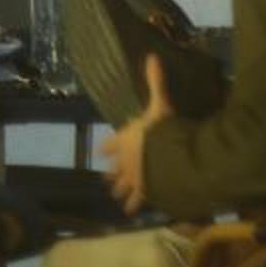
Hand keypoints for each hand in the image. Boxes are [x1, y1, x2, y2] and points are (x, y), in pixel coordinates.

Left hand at [95, 53, 172, 215]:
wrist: (165, 158)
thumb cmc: (160, 130)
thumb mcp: (159, 105)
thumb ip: (155, 82)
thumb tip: (152, 54)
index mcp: (125, 139)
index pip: (110, 143)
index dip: (106, 147)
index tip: (100, 151)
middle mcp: (126, 160)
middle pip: (115, 169)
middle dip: (112, 175)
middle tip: (107, 181)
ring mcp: (134, 178)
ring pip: (124, 187)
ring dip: (122, 192)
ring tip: (118, 200)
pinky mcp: (146, 192)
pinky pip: (139, 200)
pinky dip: (137, 205)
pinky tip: (135, 212)